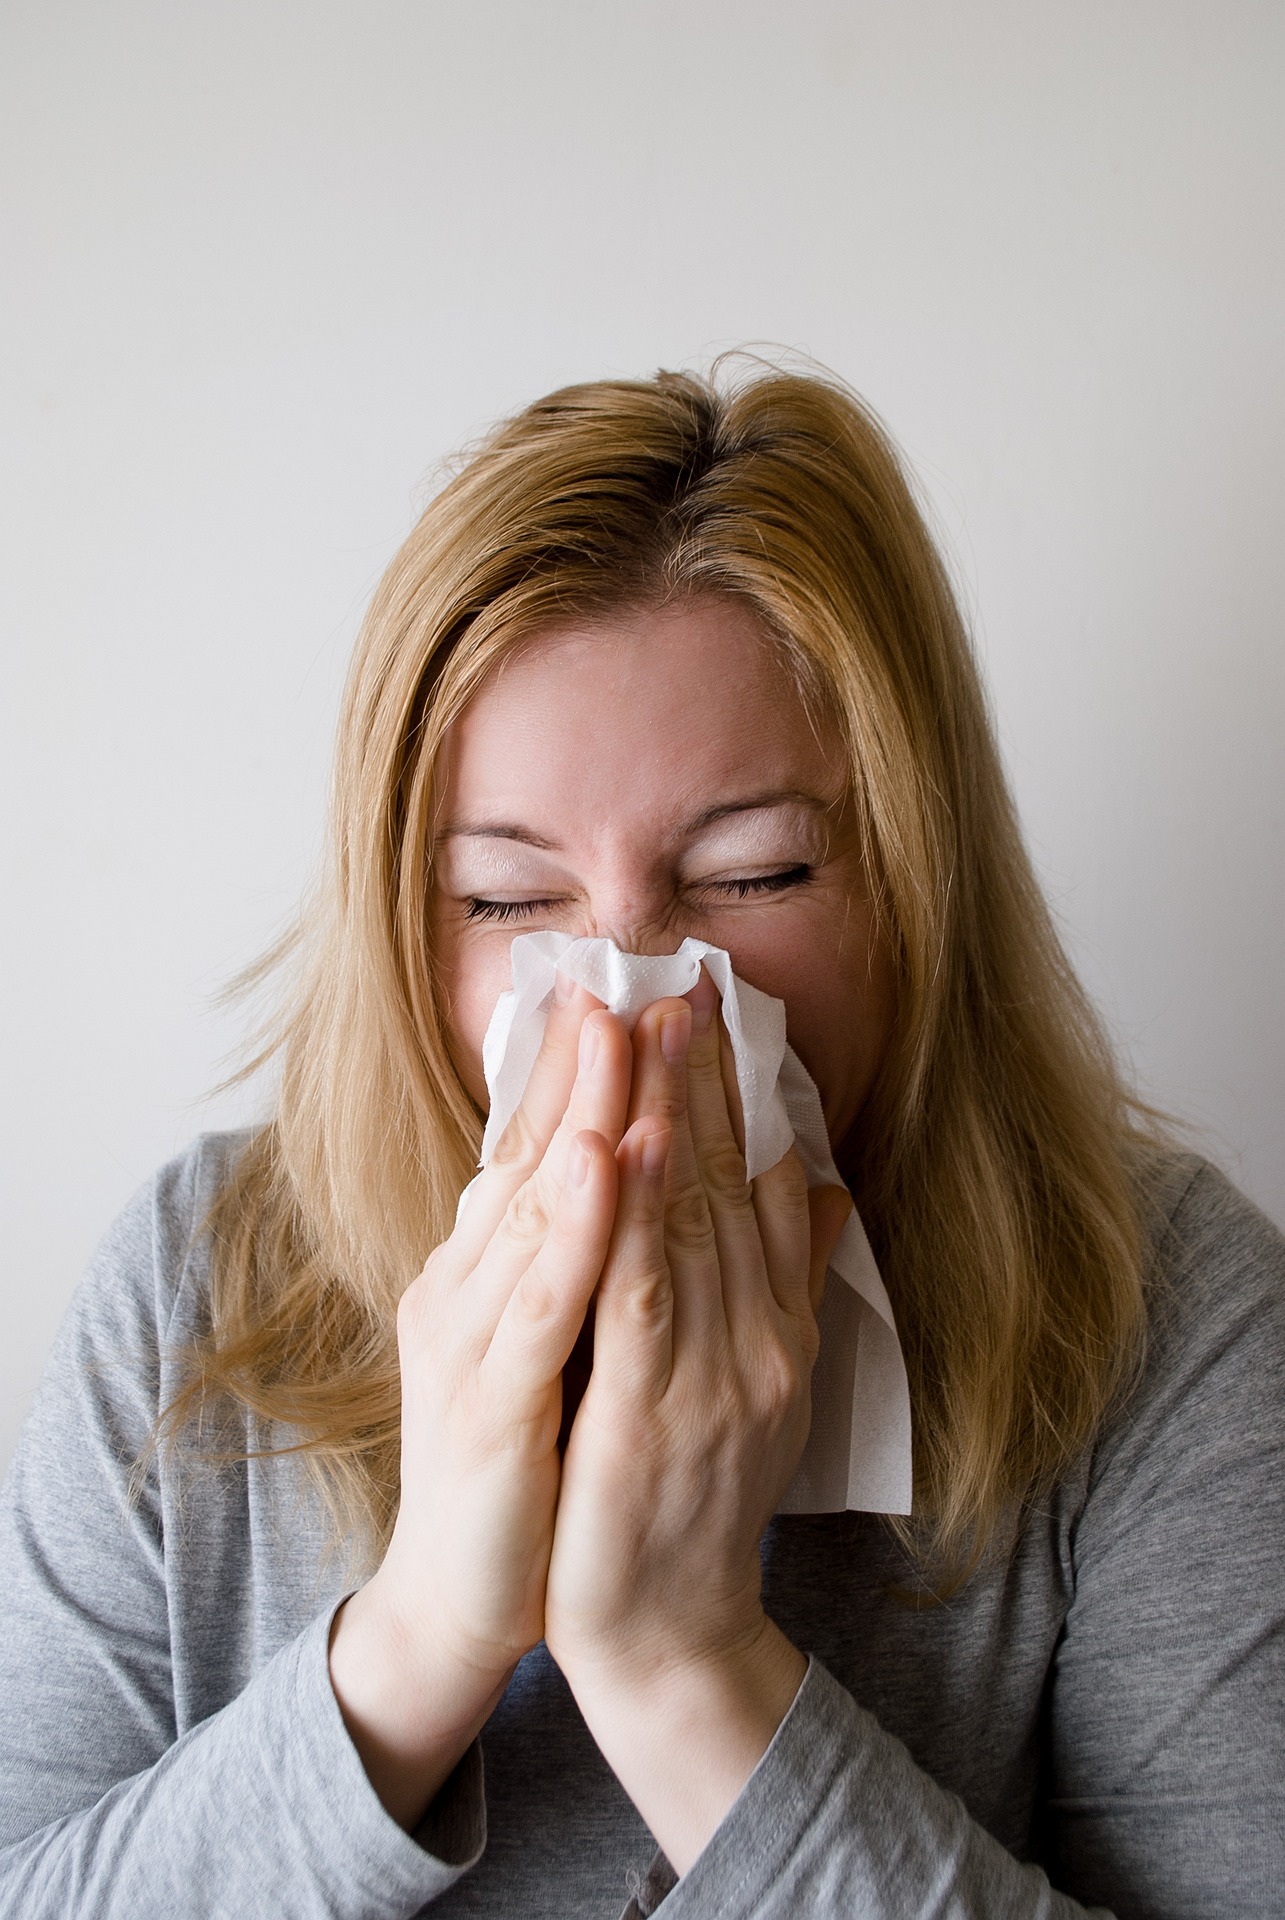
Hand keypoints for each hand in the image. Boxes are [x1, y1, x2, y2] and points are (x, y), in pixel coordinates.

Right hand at [329, 979, 630, 1827]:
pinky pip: (536, 1302)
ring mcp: (469, 1339)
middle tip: (632, 976)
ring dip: (580, 1115)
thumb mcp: (578, 1346)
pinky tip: (601, 1163)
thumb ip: (615, 1261)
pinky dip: (571, 1227)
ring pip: (531, 1209)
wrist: (467, 1593)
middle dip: (589, 1065)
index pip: (539, 1150)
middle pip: (532, 1157)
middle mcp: (468, 1286)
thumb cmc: (534, 1462)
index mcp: (493, 1271)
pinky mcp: (485, 1402)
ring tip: (622, 1033)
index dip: (581, 1069)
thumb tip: (659, 1184)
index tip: (627, 987)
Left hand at [544, 972, 852, 1870]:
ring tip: (653, 1027)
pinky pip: (640, 1299)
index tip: (712, 1010)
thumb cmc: (698, 1500)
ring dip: (670, 1117)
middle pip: (726, 1186)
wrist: (673, 1631)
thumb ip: (790, 1284)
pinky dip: (633, 1219)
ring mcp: (711, 1377)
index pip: (756, 1188)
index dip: (734, 1096)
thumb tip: (820, 1187)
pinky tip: (620, 1147)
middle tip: (683, 982)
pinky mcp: (649, 1417)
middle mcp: (756, 1339)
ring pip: (688, 1223)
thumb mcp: (764, 1384)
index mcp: (775, 1327)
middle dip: (702, 1079)